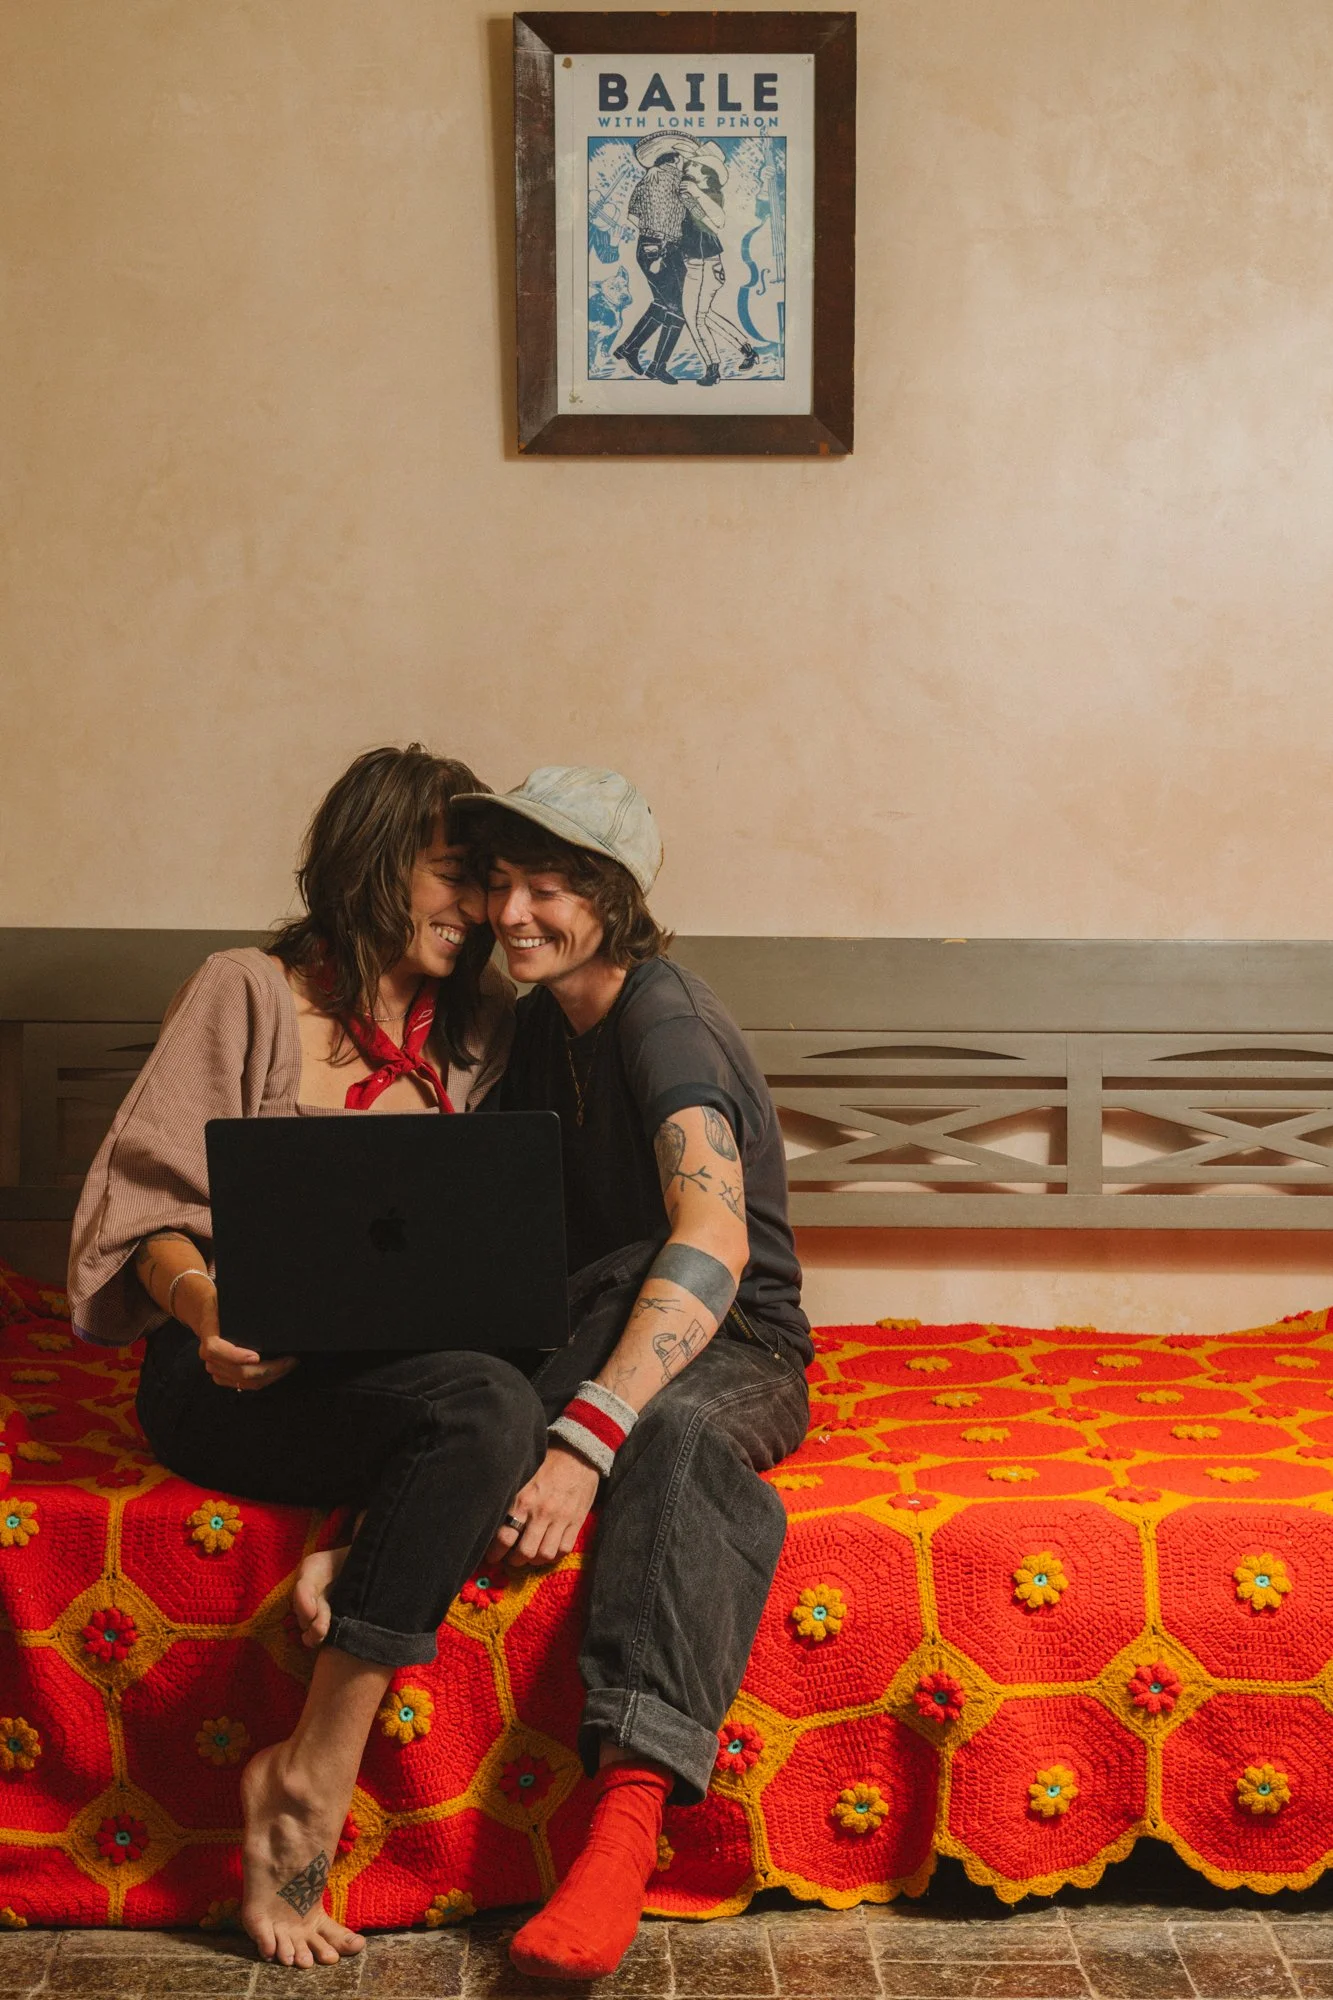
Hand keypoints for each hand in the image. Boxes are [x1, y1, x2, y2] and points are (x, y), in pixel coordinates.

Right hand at [187, 1283, 297, 1392]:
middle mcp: (210, 1357)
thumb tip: (266, 1301)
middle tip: (290, 1359)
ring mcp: (215, 1369)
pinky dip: (263, 1380)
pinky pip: (244, 1385)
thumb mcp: (226, 1299)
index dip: (236, 1356)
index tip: (256, 1356)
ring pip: (245, 1382)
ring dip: (270, 1376)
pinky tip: (278, 1370)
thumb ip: (240, 1304)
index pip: (216, 1350)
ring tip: (289, 1363)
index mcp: (209, 1337)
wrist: (206, 1313)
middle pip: (239, 1372)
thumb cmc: (221, 1305)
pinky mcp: (223, 1376)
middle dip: (269, 1369)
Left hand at [486, 1444, 598, 1569]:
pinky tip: (547, 1550)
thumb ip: (510, 1498)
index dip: (495, 1552)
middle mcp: (541, 1512)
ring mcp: (561, 1517)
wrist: (578, 1452)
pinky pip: (564, 1549)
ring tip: (529, 1556)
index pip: (504, 1537)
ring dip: (534, 1560)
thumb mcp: (522, 1475)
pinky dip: (554, 1556)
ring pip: (544, 1555)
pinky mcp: (576, 1520)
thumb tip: (493, 1519)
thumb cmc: (545, 1462)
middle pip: (524, 1552)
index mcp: (523, 1499)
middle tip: (510, 1558)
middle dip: (514, 1560)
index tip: (492, 1556)